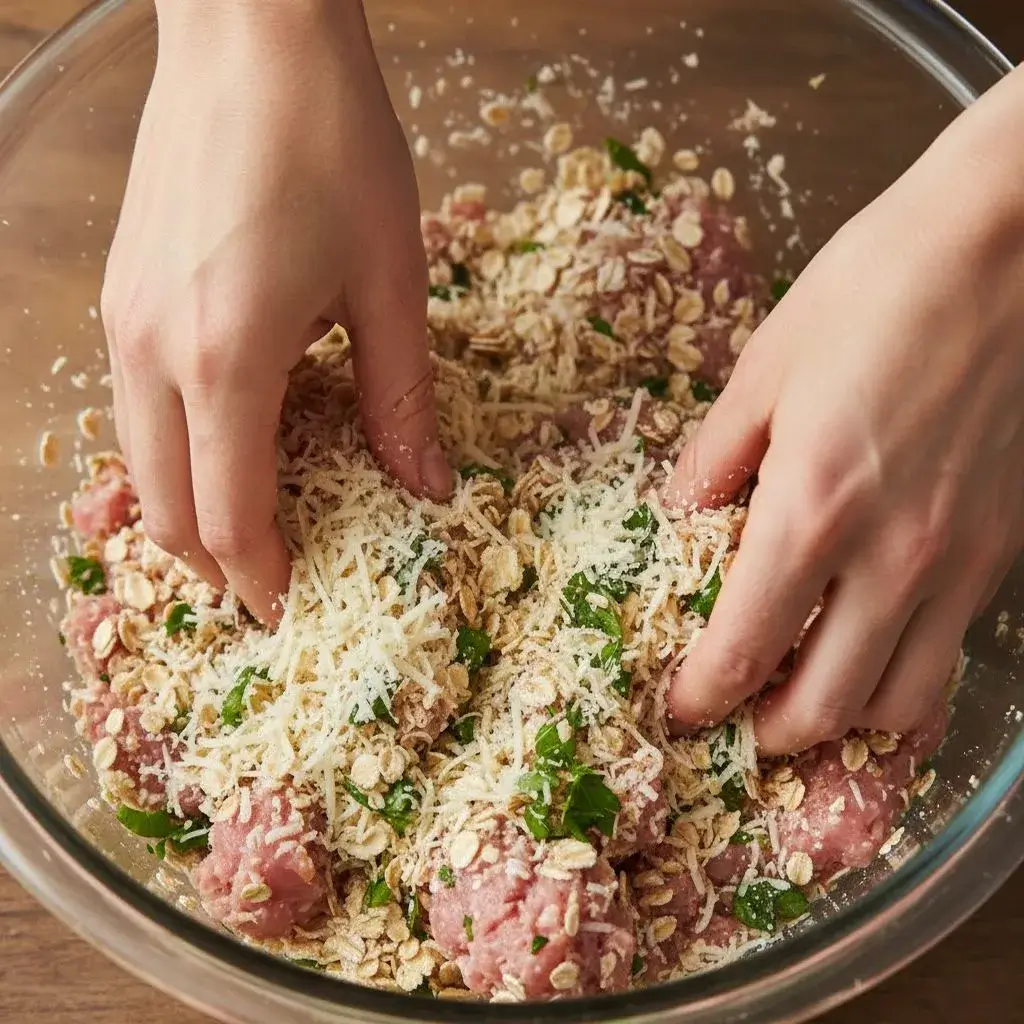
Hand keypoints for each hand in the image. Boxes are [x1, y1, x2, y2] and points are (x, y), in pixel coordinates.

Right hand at [101, 0, 449, 624]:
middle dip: (215, 560)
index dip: (262, 575)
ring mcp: (123, 322)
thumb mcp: (391, 282)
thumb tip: (428, 486)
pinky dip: (174, 451)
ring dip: (189, 508)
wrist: (250, 33)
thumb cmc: (332, 144)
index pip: (231, 514)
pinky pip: (133, 406)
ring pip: (139, 460)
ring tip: (250, 524)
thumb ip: (402, 398)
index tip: (290, 608)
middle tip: (269, 581)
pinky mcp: (119, 293)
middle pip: (166, 507)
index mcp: (228, 360)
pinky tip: (226, 440)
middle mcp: (154, 352)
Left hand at [664, 66, 1023, 753]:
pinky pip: (955, 656)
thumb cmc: (878, 286)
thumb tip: (676, 520)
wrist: (1012, 240)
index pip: (744, 650)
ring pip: (903, 704)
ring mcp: (962, 561)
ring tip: (803, 699)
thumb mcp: (765, 368)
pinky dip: (908, 685)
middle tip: (735, 715)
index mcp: (813, 508)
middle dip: (767, 731)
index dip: (701, 696)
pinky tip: (877, 661)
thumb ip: (712, 461)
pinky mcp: (1005, 549)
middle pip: (825, 706)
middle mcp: (893, 557)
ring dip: (842, 721)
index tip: (679, 705)